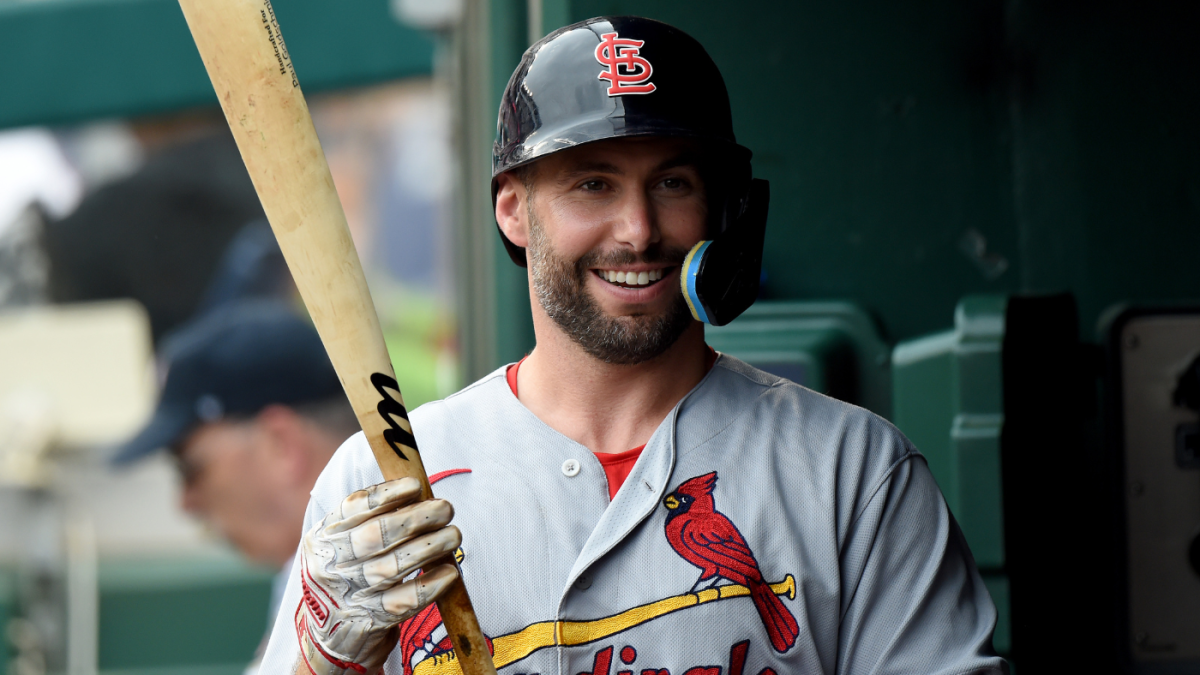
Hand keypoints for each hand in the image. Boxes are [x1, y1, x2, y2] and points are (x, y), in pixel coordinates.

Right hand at [295, 477, 460, 674]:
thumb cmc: (347, 578)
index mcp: (322, 538)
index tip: (415, 485)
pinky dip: (428, 586)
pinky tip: (449, 573)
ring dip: (428, 548)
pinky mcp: (367, 623)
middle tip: (446, 508)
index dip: (385, 495)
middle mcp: (329, 565)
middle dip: (414, 518)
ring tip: (453, 535)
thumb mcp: (340, 546)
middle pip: (374, 536)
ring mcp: (347, 596)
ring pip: (391, 568)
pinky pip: (402, 602)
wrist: (330, 638)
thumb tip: (419, 495)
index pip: (352, 509)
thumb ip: (368, 522)